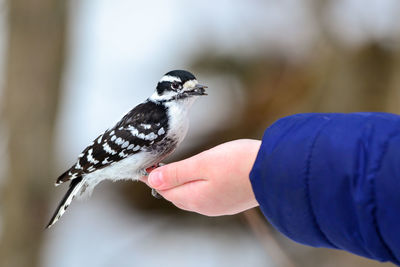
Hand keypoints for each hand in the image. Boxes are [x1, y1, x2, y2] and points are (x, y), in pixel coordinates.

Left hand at [141, 139, 260, 215]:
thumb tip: (152, 179)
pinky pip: (206, 196)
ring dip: (181, 185)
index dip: (153, 177)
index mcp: (195, 198)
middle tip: (158, 167)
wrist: (277, 171)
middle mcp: (206, 206)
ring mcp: (220, 205)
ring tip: (176, 170)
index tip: (146, 165)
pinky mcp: (232, 200)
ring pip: (192, 196)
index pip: (165, 190)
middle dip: (166, 183)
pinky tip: (201, 178)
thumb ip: (176, 172)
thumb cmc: (239, 164)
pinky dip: (197, 187)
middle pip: (177, 196)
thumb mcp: (202, 164)